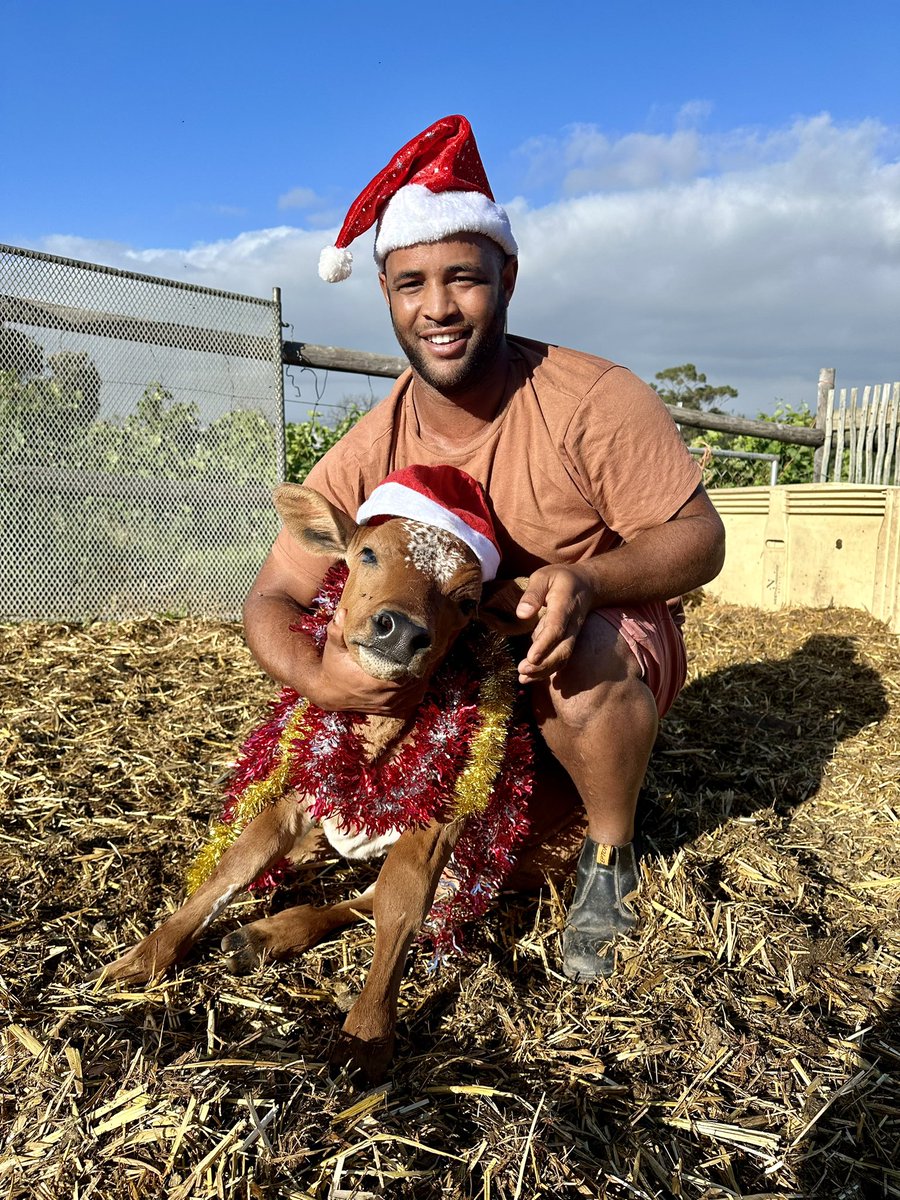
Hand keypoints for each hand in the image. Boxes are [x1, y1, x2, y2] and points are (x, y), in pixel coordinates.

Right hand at [307, 614, 428, 715]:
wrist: (329, 692)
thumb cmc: (333, 667)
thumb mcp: (334, 648)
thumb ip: (338, 631)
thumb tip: (343, 613)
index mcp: (373, 683)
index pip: (404, 672)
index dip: (414, 659)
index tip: (416, 645)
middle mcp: (383, 697)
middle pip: (414, 680)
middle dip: (419, 664)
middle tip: (422, 648)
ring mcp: (388, 705)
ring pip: (416, 690)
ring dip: (420, 675)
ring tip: (422, 658)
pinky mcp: (391, 710)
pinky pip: (413, 699)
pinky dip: (417, 687)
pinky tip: (417, 675)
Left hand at [515, 564, 596, 683]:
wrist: (587, 585)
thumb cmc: (561, 579)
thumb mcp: (544, 576)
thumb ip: (533, 594)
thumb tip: (522, 614)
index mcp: (564, 606)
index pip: (556, 628)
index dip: (545, 644)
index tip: (531, 657)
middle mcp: (572, 624)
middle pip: (562, 649)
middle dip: (544, 664)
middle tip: (522, 671)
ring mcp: (572, 635)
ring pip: (563, 657)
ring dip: (544, 671)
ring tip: (523, 677)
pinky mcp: (567, 641)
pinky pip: (560, 659)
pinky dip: (546, 670)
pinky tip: (529, 677)